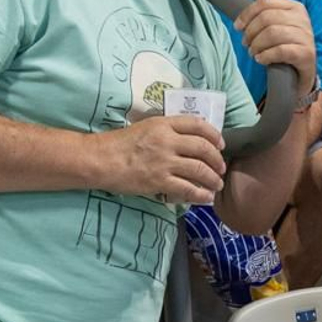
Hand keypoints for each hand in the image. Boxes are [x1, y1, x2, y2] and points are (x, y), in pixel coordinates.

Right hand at [94, 115, 226, 203]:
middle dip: (217, 159)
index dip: (214, 134)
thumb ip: (166, 131)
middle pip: (203, 148)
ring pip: (200, 169)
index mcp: (163, 124)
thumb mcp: (145, 127)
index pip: (197, 124)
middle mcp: (168, 141)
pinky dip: (201, 194)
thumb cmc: (118, 144)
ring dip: (213, 178)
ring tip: (217, 184)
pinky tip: (206, 197)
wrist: (100, 160)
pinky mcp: (159, 181)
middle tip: (221, 168)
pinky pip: (188, 188)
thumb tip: (187, 141)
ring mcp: (165, 161)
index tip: (220, 144)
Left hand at [235, 0, 315, 86]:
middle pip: (267, 18)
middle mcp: (302, 19)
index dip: (247, 14)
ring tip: (252, 52)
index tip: (238, 26)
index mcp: (295, 7)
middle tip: (245, 43)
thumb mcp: (281, 23)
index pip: (266, 2)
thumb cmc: (288, 44)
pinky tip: (261, 59)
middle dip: (250, 31)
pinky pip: (280, 51)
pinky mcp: (306, 53)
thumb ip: (270, 8)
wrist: (303, 69)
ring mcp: (306, 36)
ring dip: (256, 45)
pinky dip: (266, 55)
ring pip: (272, 33)